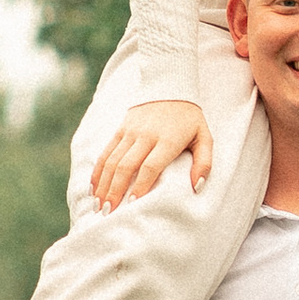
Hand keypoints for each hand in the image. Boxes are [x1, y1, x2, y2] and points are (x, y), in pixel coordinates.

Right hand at [89, 98, 211, 206]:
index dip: (140, 186)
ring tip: (99, 206)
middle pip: (125, 166)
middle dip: (115, 191)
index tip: (132, 204)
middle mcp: (145, 136)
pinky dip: (98, 171)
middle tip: (109, 213)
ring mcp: (130, 131)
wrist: (169, 86)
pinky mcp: (120, 129)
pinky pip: (105, 152)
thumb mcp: (204, 137)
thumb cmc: (190, 118)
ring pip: (111, 161)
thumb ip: (204, 162)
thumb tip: (197, 187)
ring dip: (104, 184)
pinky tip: (93, 188)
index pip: (149, 166)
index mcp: (167, 140)